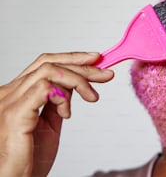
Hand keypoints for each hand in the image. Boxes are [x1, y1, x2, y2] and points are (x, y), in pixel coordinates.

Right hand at [0, 52, 113, 176]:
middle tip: (106, 74)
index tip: (95, 60)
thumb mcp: (49, 124)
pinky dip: (63, 96)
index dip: (71, 58)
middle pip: (49, 64)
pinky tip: (67, 113)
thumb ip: (57, 102)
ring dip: (78, 80)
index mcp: (17, 93)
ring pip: (49, 71)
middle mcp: (10, 93)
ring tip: (92, 96)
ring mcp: (10, 102)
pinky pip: (44, 89)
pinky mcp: (15, 114)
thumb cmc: (30, 158)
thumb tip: (72, 86)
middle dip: (83, 66)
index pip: (44, 64)